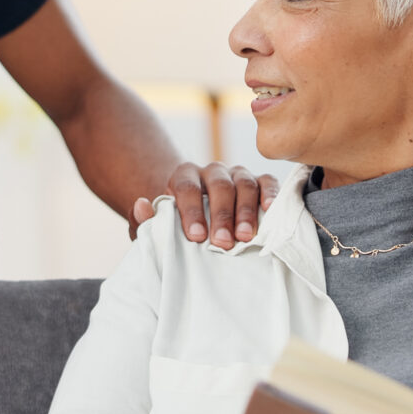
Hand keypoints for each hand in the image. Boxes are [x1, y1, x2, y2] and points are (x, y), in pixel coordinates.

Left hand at [129, 162, 279, 248]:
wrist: (200, 217)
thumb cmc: (177, 226)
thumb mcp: (155, 225)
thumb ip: (146, 219)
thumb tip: (141, 205)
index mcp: (184, 176)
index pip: (187, 188)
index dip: (192, 212)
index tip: (196, 237)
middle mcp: (212, 171)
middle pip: (219, 185)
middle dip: (221, 215)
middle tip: (223, 242)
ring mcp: (237, 174)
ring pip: (244, 183)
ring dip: (246, 211)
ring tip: (246, 237)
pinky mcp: (259, 182)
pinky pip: (267, 182)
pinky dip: (271, 194)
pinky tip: (271, 211)